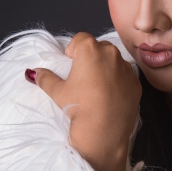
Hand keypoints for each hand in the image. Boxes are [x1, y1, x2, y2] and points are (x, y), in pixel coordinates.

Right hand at [25, 32, 141, 170]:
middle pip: (99, 47)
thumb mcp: (57, 92)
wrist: (104, 131)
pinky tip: (110, 97)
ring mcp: (126, 68)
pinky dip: (118, 81)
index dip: (74, 50)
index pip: (80, 38)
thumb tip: (35, 73)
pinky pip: (125, 76)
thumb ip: (45, 78)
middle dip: (91, 57)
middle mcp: (111, 53)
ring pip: (114, 61)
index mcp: (90, 49)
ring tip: (97, 88)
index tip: (71, 64)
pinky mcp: (137, 83)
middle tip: (83, 77)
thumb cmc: (79, 107)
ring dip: (106, 68)